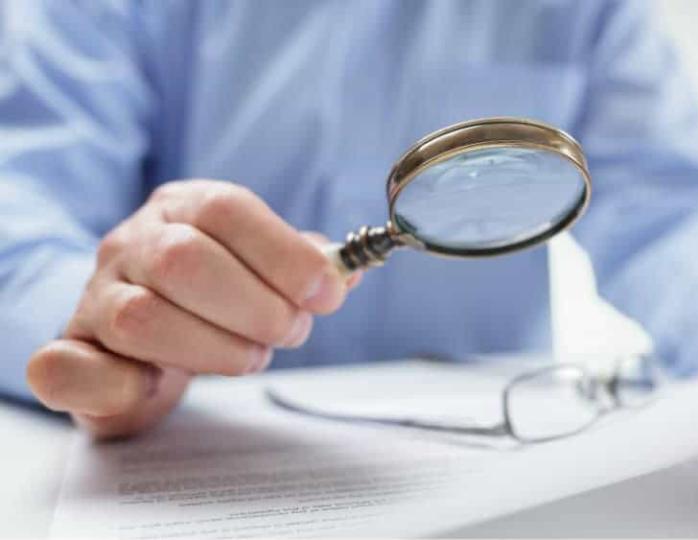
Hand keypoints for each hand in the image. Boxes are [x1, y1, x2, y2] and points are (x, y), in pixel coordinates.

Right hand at [27, 180, 355, 437]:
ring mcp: (93, 298)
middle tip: (290, 331)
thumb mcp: (261, 268)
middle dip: (256, 306)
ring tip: (250, 357)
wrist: (139, 339)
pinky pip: (69, 368)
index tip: (327, 294)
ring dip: (214, 348)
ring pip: (142, 318)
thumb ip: (303, 267)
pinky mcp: (69, 355)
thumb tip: (347, 272)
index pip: (226, 210)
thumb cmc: (213, 299)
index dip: (284, 254)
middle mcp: (130, 245)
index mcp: (182, 209)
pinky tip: (158, 385)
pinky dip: (122, 386)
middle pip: (185, 260)